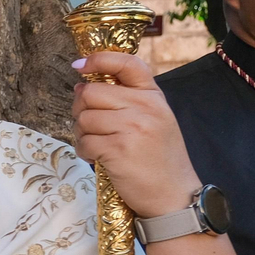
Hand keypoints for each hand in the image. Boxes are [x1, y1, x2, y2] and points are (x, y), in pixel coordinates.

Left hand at [71, 51, 200, 218]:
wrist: (174, 195)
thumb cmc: (159, 158)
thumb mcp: (155, 120)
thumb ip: (126, 100)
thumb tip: (82, 86)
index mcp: (153, 96)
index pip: (126, 63)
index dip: (98, 59)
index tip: (79, 65)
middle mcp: (145, 107)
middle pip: (90, 93)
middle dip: (81, 109)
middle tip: (91, 126)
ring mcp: (132, 127)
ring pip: (83, 118)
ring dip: (81, 134)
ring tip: (98, 145)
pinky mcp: (118, 149)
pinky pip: (83, 142)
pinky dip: (84, 152)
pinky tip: (97, 159)